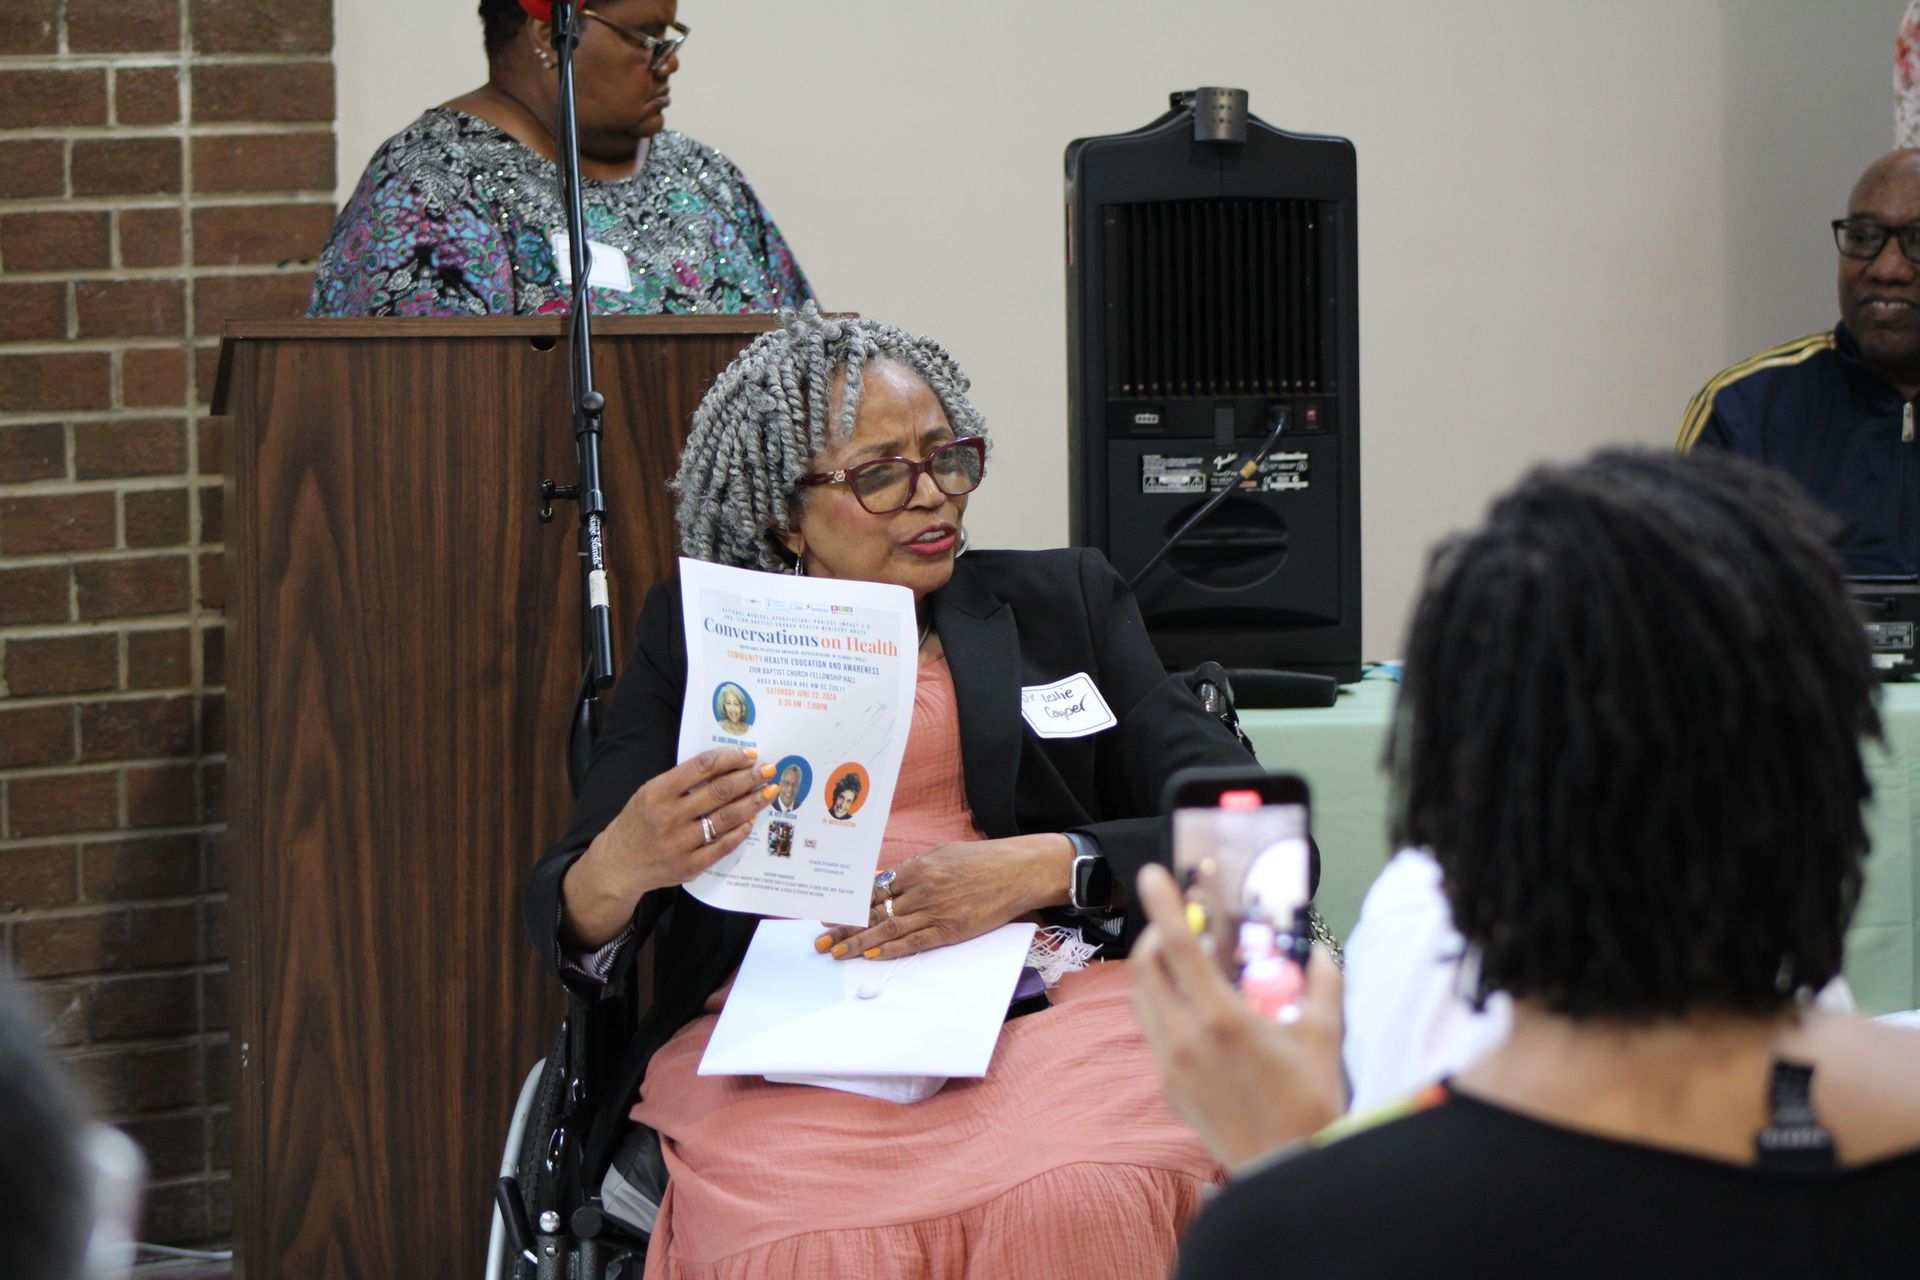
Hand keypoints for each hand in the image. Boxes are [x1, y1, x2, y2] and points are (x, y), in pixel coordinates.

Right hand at [561, 746, 776, 946]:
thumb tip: (727, 766)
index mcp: (657, 792)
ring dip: (752, 802)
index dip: (730, 758)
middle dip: (749, 778)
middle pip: (719, 791)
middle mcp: (668, 817)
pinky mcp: (688, 866)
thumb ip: (682, 781)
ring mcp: (679, 844)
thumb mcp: (650, 793)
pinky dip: (740, 831)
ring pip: (726, 818)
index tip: (749, 755)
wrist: (619, 864)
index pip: (702, 767)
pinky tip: (751, 820)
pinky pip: (723, 846)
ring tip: (769, 792)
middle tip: (769, 770)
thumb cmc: (639, 822)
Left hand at [814, 834, 1071, 959]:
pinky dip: (891, 950)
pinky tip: (872, 955)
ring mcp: (936, 910)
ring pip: (888, 929)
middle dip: (845, 926)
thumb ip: (913, 870)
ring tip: (837, 952)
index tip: (829, 913)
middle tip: (821, 940)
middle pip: (875, 911)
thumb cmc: (982, 860)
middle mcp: (922, 888)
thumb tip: (885, 882)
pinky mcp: (951, 929)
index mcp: (918, 867)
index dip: (850, 904)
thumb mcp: (943, 854)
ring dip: (859, 942)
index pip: (874, 889)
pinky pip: (915, 942)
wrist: (1018, 870)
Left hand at [1129, 863, 1346, 1170]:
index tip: (1152, 875)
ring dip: (1154, 972)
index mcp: (1221, 1019)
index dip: (1163, 904)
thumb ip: (1323, 984)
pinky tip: (1193, 1011)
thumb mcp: (1325, 1037)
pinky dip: (1162, 1008)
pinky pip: (1152, 1032)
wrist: (1287, 1170)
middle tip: (1178, 926)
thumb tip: (1320, 950)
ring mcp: (1170, 1065)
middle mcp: (1185, 1039)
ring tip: (1183, 964)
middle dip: (1155, 935)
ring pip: (1141, 1000)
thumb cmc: (1310, 1105)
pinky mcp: (1167, 1087)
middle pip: (1144, 967)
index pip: (1179, 946)